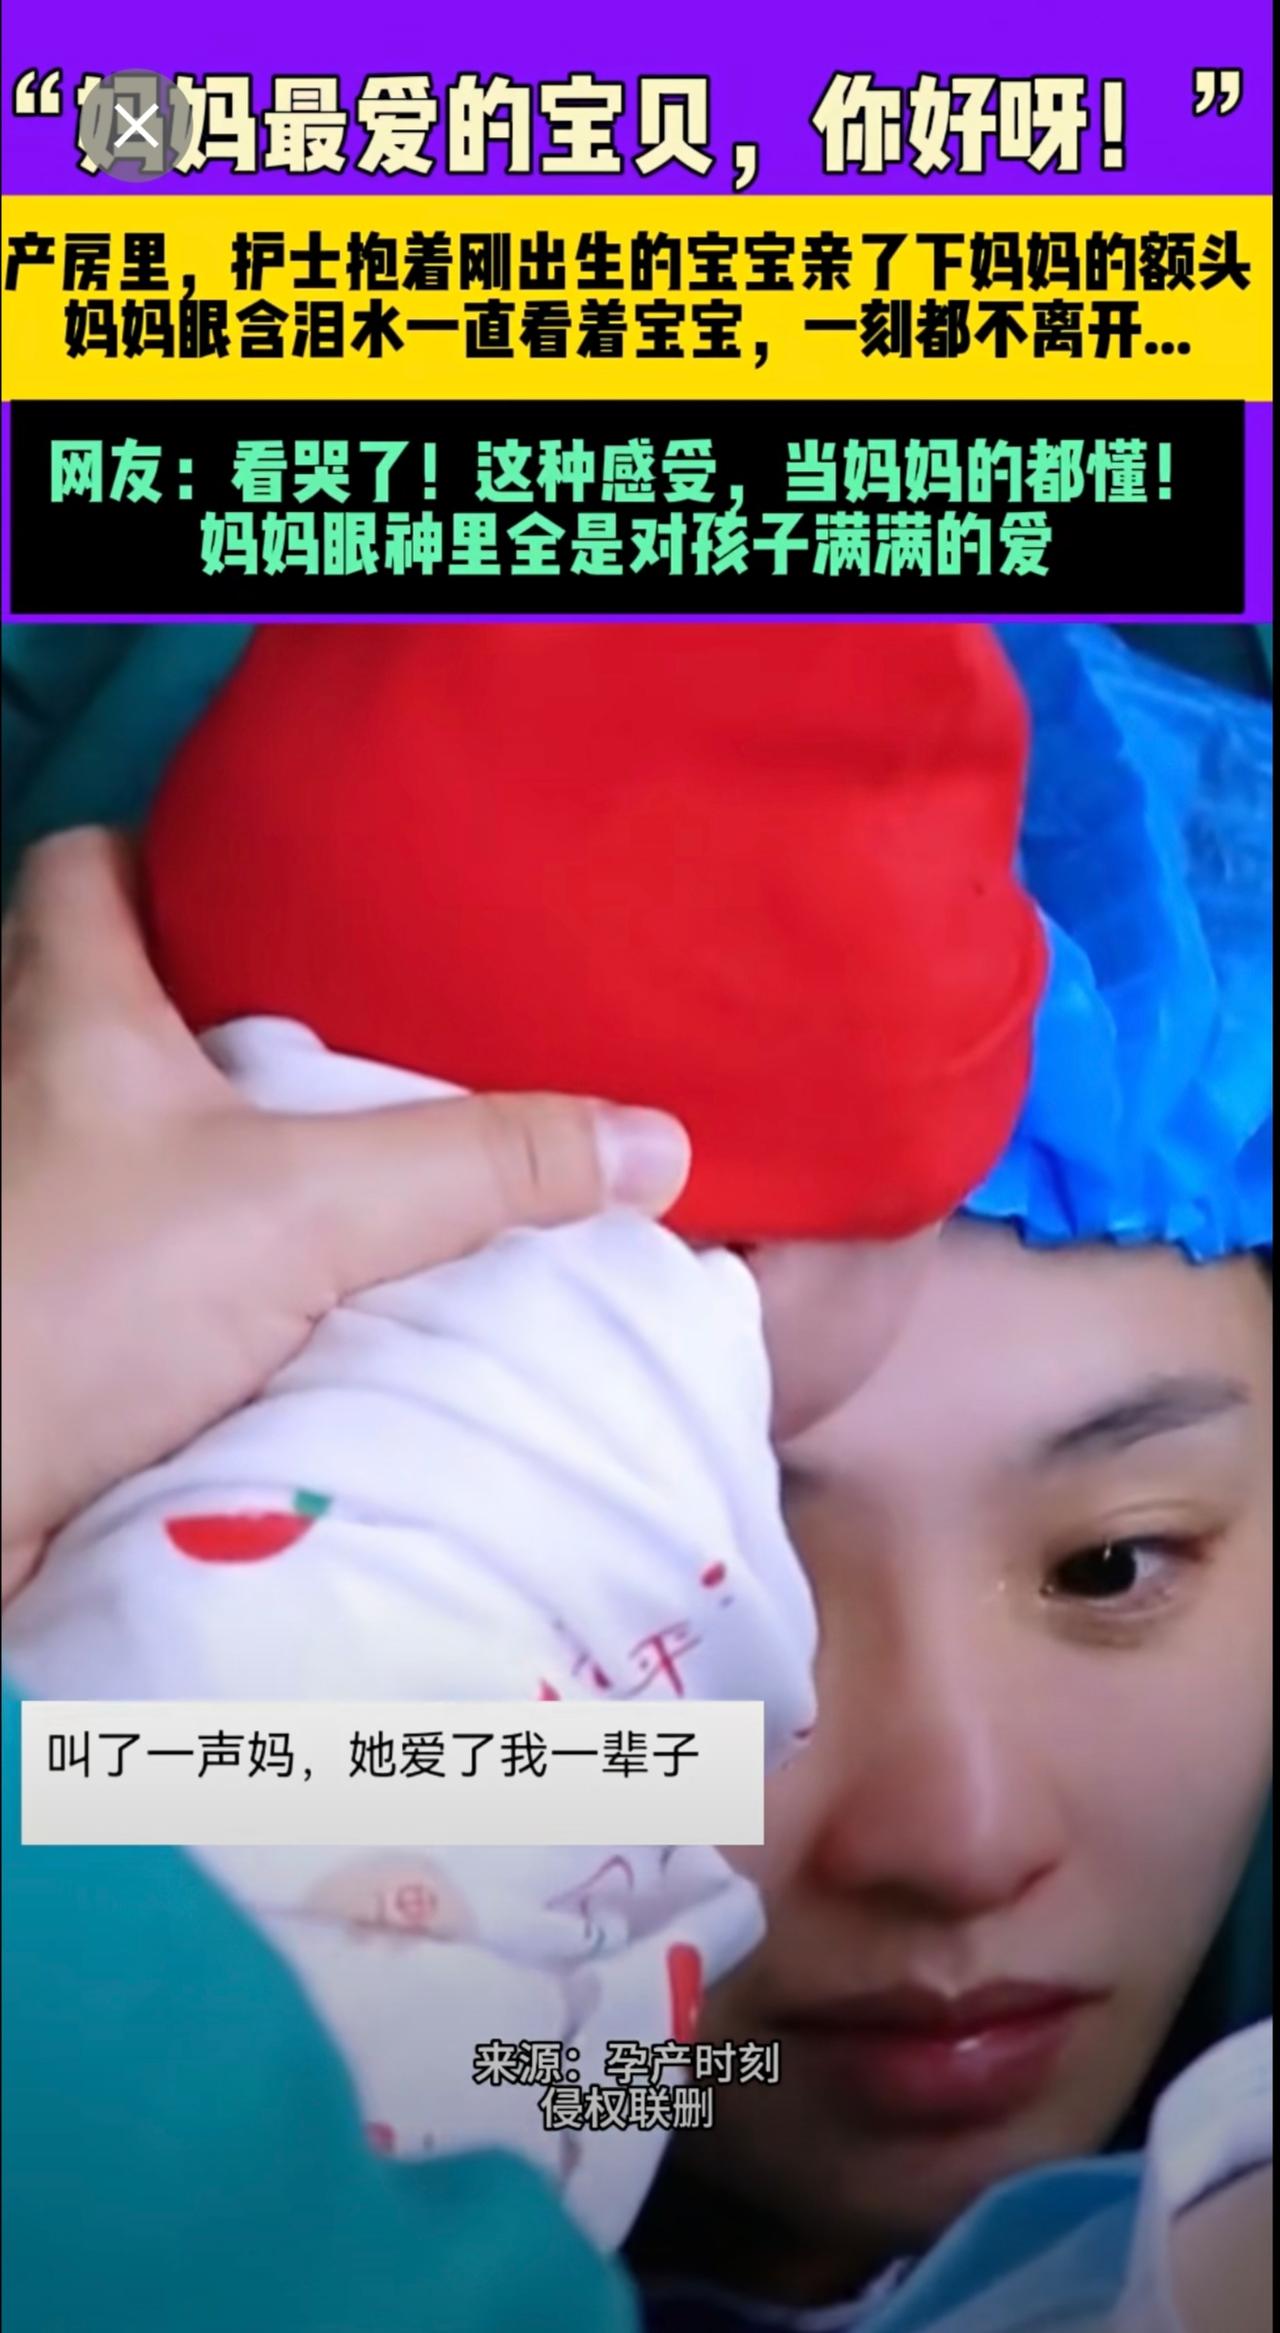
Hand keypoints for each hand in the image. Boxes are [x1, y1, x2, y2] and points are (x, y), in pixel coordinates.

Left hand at [1, 830, 689, 1605]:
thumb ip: (475, 1169)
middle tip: (349, 1023)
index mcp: (63, 1016)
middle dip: (219, 1004)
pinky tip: (285, 1282)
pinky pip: (124, 1238)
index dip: (173, 855)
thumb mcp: (302, 1211)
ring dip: (211, 1137)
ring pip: (118, 1129)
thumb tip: (652, 1142)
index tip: (281, 886)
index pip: (84, 868)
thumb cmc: (73, 1304)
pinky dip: (197, 1248)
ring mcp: (24, 1201)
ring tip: (339, 1150)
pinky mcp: (40, 1305)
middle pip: (109, 996)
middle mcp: (21, 1090)